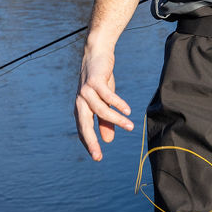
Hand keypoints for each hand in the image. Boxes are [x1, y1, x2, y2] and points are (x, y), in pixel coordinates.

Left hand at [74, 39, 132, 161]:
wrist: (97, 54)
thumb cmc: (100, 80)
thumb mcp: (102, 102)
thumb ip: (104, 121)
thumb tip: (108, 141)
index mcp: (81, 109)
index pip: (83, 130)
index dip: (89, 143)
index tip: (97, 157)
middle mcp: (80, 102)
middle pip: (84, 125)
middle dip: (91, 141)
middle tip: (98, 157)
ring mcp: (86, 91)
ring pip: (101, 110)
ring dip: (116, 120)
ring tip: (130, 127)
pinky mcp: (95, 81)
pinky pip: (107, 96)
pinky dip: (118, 104)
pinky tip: (128, 110)